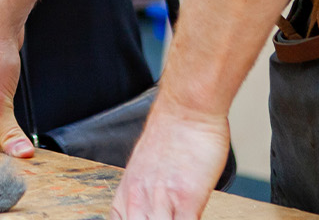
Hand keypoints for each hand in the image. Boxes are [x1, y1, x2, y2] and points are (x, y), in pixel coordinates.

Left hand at [110, 95, 229, 219]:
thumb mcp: (145, 164)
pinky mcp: (188, 199)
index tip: (147, 216)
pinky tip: (191, 216)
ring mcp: (162, 200)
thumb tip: (152, 206)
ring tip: (178, 215)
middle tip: (166, 216)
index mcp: (126, 190)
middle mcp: (139, 198)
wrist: (186, 108)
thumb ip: (145, 189)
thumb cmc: (171, 131)